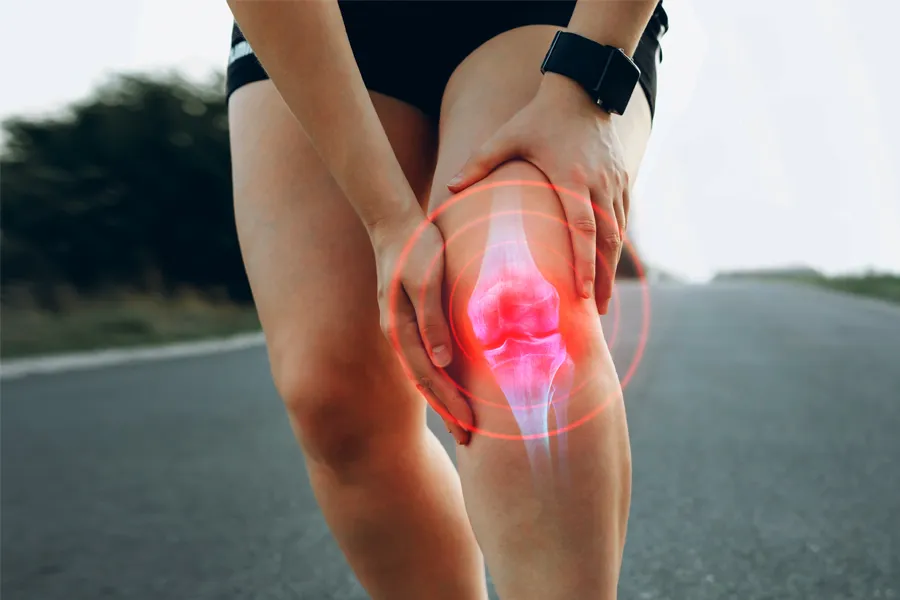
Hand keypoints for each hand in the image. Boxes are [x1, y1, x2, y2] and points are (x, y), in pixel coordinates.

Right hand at [369, 211, 474, 444]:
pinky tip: (453, 385)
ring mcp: (402, 328)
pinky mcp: (411, 319)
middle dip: (448, 412)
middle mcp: (398, 334)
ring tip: (463, 421)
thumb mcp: (425, 282)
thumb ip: (432, 321)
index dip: (450, 404)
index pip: (428, 378)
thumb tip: (442, 362)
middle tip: (469, 440)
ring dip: (444, 399)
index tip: (470, 428)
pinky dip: (440, 378)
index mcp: (400, 329)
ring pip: (425, 374)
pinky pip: (426, 358)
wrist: (396, 224)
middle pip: (425, 383)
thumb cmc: (416, 249)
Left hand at [446, 74, 629, 313]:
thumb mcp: (507, 136)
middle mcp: (599, 184)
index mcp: (571, 179)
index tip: (586, 295)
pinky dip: (619, 241)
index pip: (582, 230)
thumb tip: (448, 187)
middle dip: (604, 278)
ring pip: (618, 232)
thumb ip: (478, 163)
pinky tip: (611, 262)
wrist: (583, 88)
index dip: (586, 265)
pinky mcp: (623, 177)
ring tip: (604, 297)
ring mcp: (615, 182)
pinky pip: (624, 216)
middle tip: (599, 311)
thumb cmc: (541, 116)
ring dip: (613, 266)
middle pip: (606, 241)